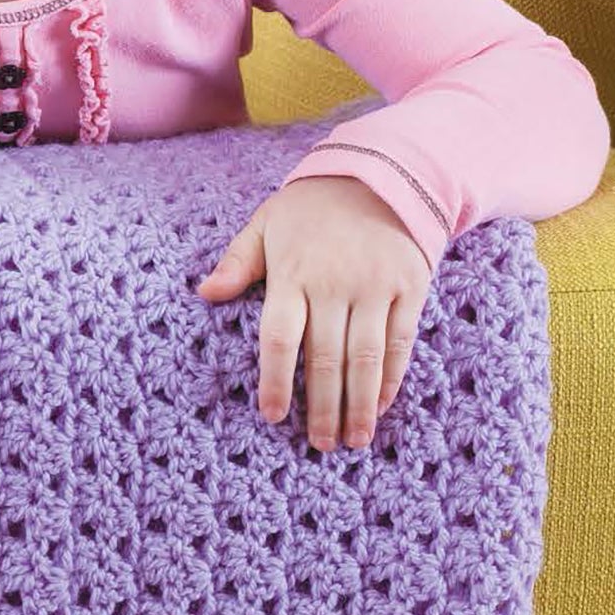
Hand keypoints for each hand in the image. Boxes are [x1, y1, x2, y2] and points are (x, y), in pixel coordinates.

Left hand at [194, 175, 431, 449]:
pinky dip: (391, 376)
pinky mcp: (410, 286)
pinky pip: (400, 340)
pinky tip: (383, 403)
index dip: (275, 380)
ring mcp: (375, 286)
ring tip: (353, 440)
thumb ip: (238, 261)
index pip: (280, 338)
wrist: (384, 170)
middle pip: (324, 358)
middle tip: (319, 445)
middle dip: (321, 407)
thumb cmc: (313, 205)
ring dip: (359, 404)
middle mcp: (334, 284)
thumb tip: (205, 294)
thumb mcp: (267, 223)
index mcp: (293, 273)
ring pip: (365, 357)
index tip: (272, 415)